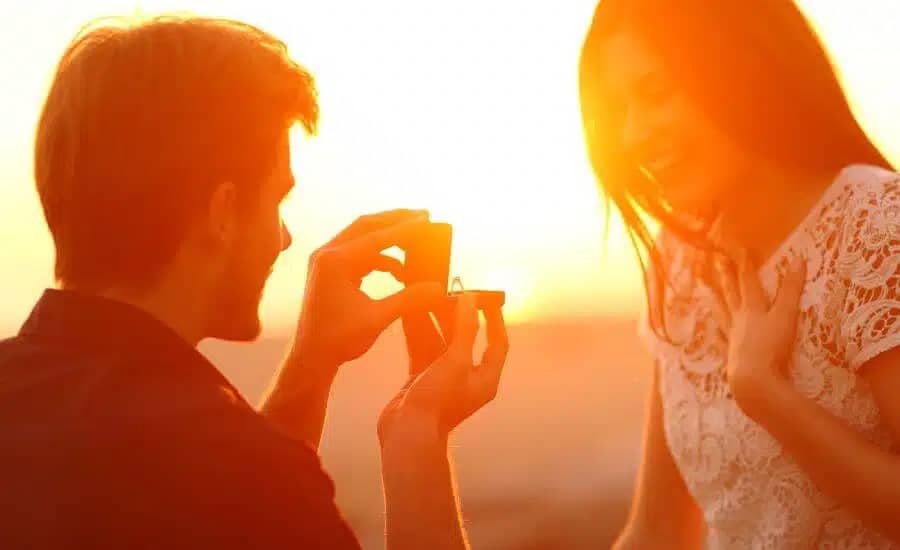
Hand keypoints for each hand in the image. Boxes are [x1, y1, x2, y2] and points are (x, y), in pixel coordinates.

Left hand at [292, 209, 444, 369]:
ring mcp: (326, 261)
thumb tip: (438, 287)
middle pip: (366, 226)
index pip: (375, 237)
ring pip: (362, 238)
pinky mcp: (329, 271)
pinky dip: (379, 258)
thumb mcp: (377, 318)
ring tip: (416, 242)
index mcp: (334, 261)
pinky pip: (358, 254)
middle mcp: (326, 254)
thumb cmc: (338, 340)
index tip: (427, 220)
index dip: (405, 229)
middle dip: (396, 221)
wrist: (311, 358)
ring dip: (389, 239)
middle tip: (424, 216)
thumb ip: (409, 299)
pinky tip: (399, 270)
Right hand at [378, 294, 509, 446]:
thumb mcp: (455, 361)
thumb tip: (470, 300)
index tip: (487, 297)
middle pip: (465, 338)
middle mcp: (467, 378)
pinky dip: (416, 332)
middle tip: (447, 291)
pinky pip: (421, 349)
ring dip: (432, 320)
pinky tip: (408, 314)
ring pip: (440, 341)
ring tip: (423, 296)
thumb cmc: (437, 402)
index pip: (497, 343)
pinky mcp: (421, 379)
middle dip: (456, 315)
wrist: (407, 436)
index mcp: (485, 378)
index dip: (495, 319)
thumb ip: (464, 329)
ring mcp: (443, 379)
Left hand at [718, 252, 805, 415]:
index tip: (739, 248)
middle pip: (731, 294)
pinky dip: (717, 334)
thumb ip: (792, 290)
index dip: (745, 264)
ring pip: (722, 314)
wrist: (753, 379)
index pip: (748, 281)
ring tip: (706, 290)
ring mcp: (732, 338)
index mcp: (752, 308)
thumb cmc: (772, 347)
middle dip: (726, 276)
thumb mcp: (786, 316)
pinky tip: (713, 332)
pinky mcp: (730, 355)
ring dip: (715, 300)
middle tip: (717, 261)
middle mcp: (738, 320)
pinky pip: (721, 341)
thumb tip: (799, 260)